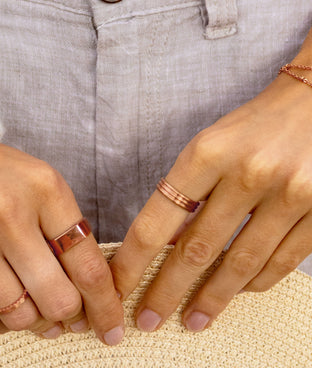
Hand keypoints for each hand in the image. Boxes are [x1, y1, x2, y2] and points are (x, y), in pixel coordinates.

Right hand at [0, 145, 123, 344]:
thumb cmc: (8, 174)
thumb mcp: (46, 187)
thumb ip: (69, 229)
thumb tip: (91, 283)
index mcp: (49, 192)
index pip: (88, 264)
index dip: (105, 303)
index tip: (113, 325)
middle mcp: (15, 216)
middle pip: (58, 296)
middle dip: (72, 316)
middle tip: (77, 319)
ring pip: (20, 311)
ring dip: (38, 321)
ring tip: (45, 316)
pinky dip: (9, 316)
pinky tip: (19, 305)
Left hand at [110, 68, 311, 332]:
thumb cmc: (267, 120)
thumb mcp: (219, 139)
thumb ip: (195, 188)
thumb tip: (170, 244)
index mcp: (211, 149)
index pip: (159, 218)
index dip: (134, 261)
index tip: (120, 288)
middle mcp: (251, 171)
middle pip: (197, 250)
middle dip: (167, 291)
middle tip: (151, 320)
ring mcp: (295, 192)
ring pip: (241, 264)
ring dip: (213, 297)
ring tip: (195, 318)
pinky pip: (284, 262)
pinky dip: (256, 283)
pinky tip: (241, 291)